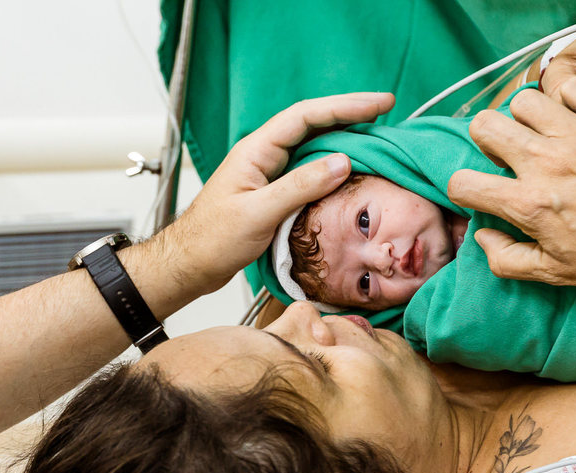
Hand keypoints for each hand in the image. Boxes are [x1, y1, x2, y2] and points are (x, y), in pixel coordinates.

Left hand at [151, 91, 393, 294]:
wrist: (189, 265)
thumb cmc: (212, 240)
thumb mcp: (259, 213)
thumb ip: (300, 187)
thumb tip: (342, 161)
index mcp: (256, 151)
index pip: (306, 116)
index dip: (345, 106)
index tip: (378, 104)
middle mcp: (262, 156)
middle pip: (312, 124)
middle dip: (349, 115)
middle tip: (385, 110)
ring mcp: (267, 174)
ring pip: (311, 147)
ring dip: (343, 139)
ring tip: (376, 137)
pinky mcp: (271, 194)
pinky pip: (308, 171)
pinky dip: (331, 167)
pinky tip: (350, 171)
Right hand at [447, 78, 575, 290]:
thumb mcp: (558, 274)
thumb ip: (507, 260)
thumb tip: (484, 237)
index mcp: (530, 204)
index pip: (463, 183)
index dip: (464, 189)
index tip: (481, 193)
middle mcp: (548, 163)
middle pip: (485, 126)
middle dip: (488, 141)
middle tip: (507, 155)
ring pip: (524, 101)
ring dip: (526, 118)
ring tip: (541, 134)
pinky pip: (572, 88)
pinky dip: (567, 99)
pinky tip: (574, 120)